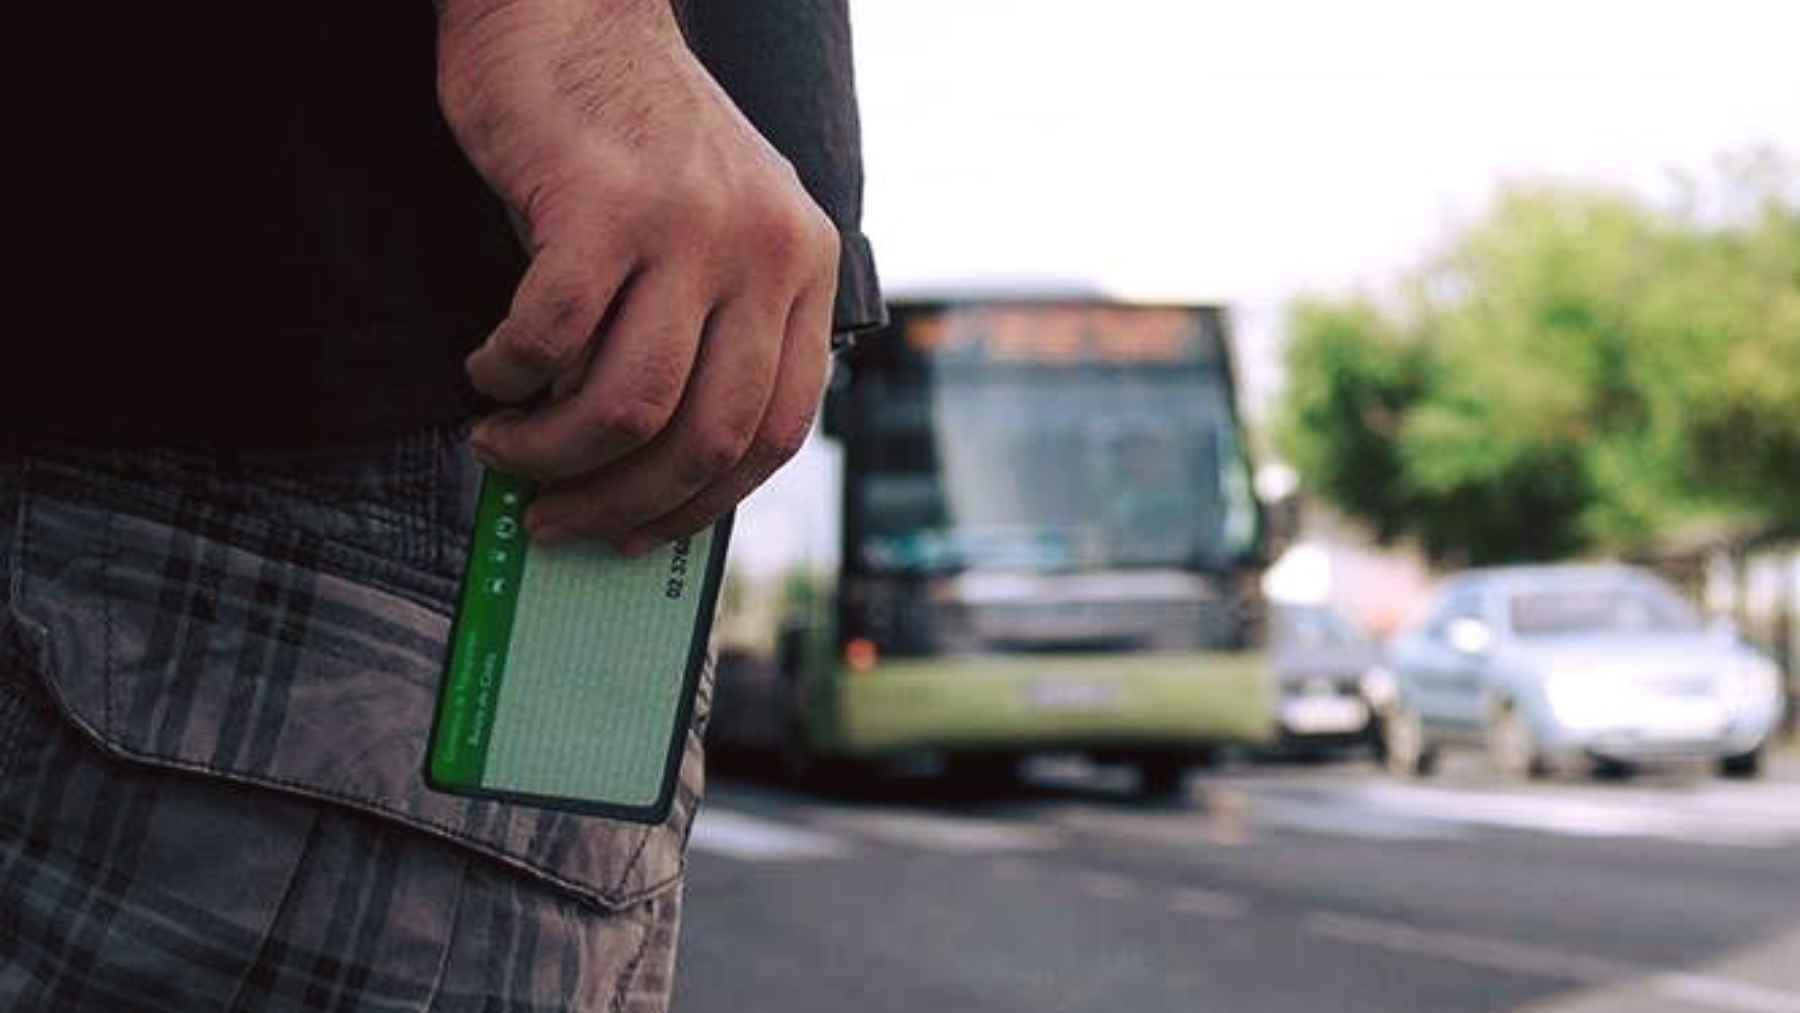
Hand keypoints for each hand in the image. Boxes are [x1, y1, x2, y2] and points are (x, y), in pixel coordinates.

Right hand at [437, 0, 838, 552]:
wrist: (571, 11)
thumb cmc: (627, 140)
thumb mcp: (713, 231)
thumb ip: (706, 334)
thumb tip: (643, 476)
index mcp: (803, 267)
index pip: (778, 429)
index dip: (705, 502)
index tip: (642, 534)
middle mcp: (763, 250)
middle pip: (707, 436)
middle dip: (622, 504)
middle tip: (556, 517)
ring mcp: (688, 226)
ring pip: (629, 405)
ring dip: (553, 453)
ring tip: (504, 447)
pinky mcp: (602, 205)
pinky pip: (552, 339)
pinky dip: (509, 376)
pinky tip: (488, 370)